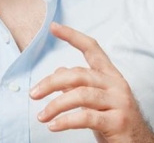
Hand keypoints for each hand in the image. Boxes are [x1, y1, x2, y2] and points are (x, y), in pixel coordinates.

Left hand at [30, 22, 153, 142]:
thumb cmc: (116, 122)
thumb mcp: (97, 101)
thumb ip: (80, 86)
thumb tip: (59, 72)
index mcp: (111, 77)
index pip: (92, 49)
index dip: (73, 36)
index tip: (54, 27)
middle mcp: (117, 85)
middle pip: (79, 74)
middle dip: (52, 82)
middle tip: (34, 94)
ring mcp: (119, 103)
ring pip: (81, 95)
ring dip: (56, 105)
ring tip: (42, 116)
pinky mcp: (118, 121)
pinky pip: (86, 117)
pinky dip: (66, 121)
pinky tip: (54, 126)